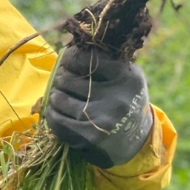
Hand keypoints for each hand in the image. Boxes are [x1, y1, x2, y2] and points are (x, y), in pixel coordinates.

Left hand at [44, 46, 154, 168]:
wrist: (137, 139)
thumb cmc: (125, 99)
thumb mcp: (126, 75)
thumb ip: (104, 60)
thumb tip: (68, 50)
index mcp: (127, 78)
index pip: (86, 59)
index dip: (70, 57)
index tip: (67, 60)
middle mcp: (117, 98)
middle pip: (68, 79)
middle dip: (61, 78)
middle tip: (63, 80)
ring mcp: (103, 119)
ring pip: (59, 99)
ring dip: (55, 95)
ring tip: (59, 95)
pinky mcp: (90, 136)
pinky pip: (57, 120)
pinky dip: (52, 113)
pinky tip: (56, 110)